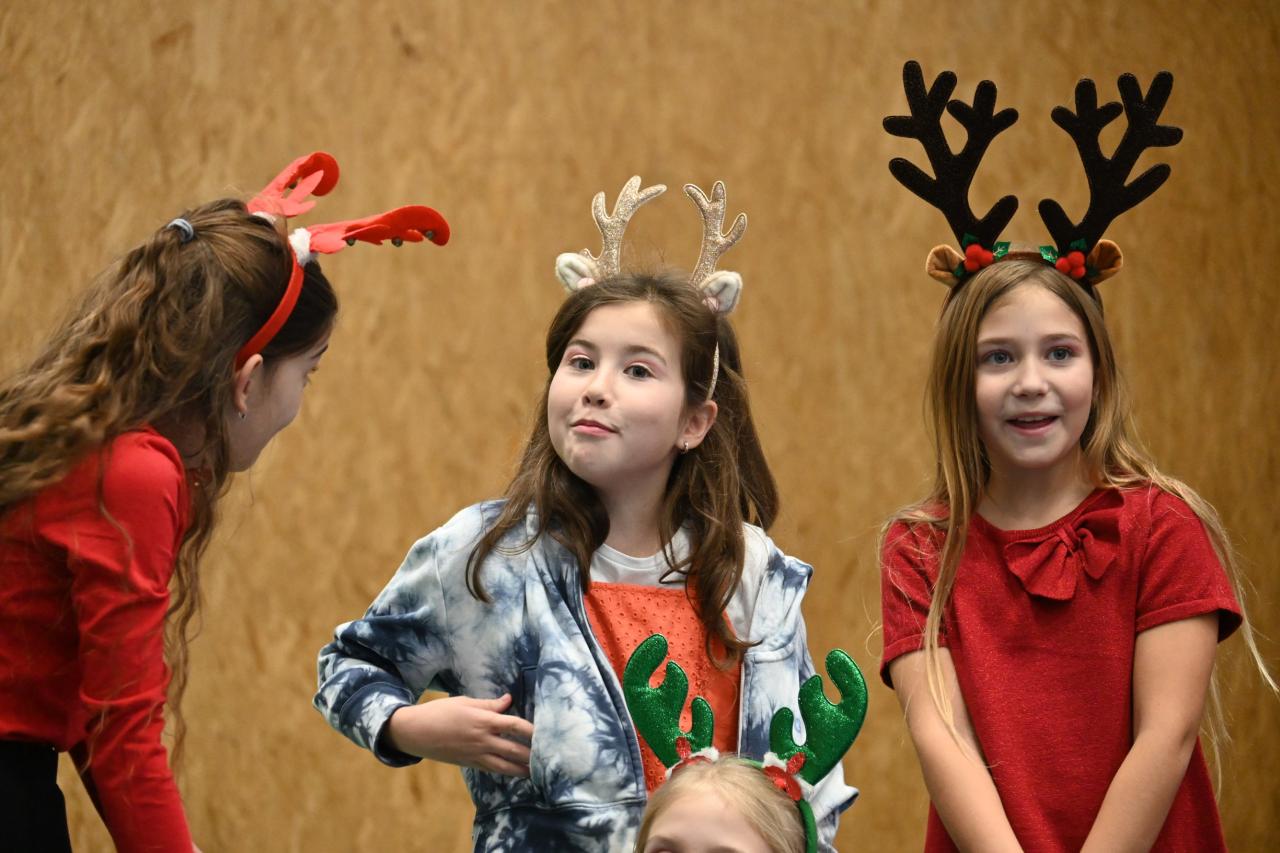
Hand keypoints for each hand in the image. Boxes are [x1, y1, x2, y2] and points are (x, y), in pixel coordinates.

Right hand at [387, 693, 533, 776]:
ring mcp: (477, 754)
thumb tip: (509, 700)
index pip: (516, 726)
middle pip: (516, 749)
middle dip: (533, 754)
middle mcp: (483, 740)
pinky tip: (517, 772)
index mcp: (484, 721)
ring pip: (506, 766)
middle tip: (551, 756)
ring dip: (524, 769)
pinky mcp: (471, 764)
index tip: (547, 731)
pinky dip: (508, 772)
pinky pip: (494, 769)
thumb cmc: (440, 712)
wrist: (416, 732)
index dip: (533, 730)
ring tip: (540, 771)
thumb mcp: (465, 702)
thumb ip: (489, 704)